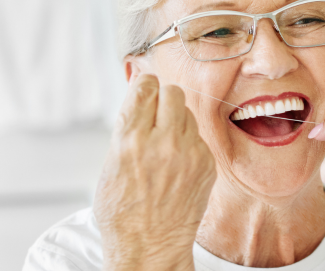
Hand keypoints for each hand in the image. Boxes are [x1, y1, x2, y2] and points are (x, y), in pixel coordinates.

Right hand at [93, 74, 215, 270]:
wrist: (151, 246)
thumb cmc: (123, 211)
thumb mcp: (110, 165)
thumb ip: (127, 128)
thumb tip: (141, 96)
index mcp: (131, 140)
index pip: (145, 86)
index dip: (143, 86)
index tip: (143, 90)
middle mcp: (163, 142)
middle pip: (172, 91)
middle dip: (162, 97)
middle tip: (155, 113)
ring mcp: (190, 153)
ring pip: (187, 112)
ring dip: (175, 119)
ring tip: (164, 142)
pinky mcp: (206, 163)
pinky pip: (198, 136)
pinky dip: (188, 141)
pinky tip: (177, 161)